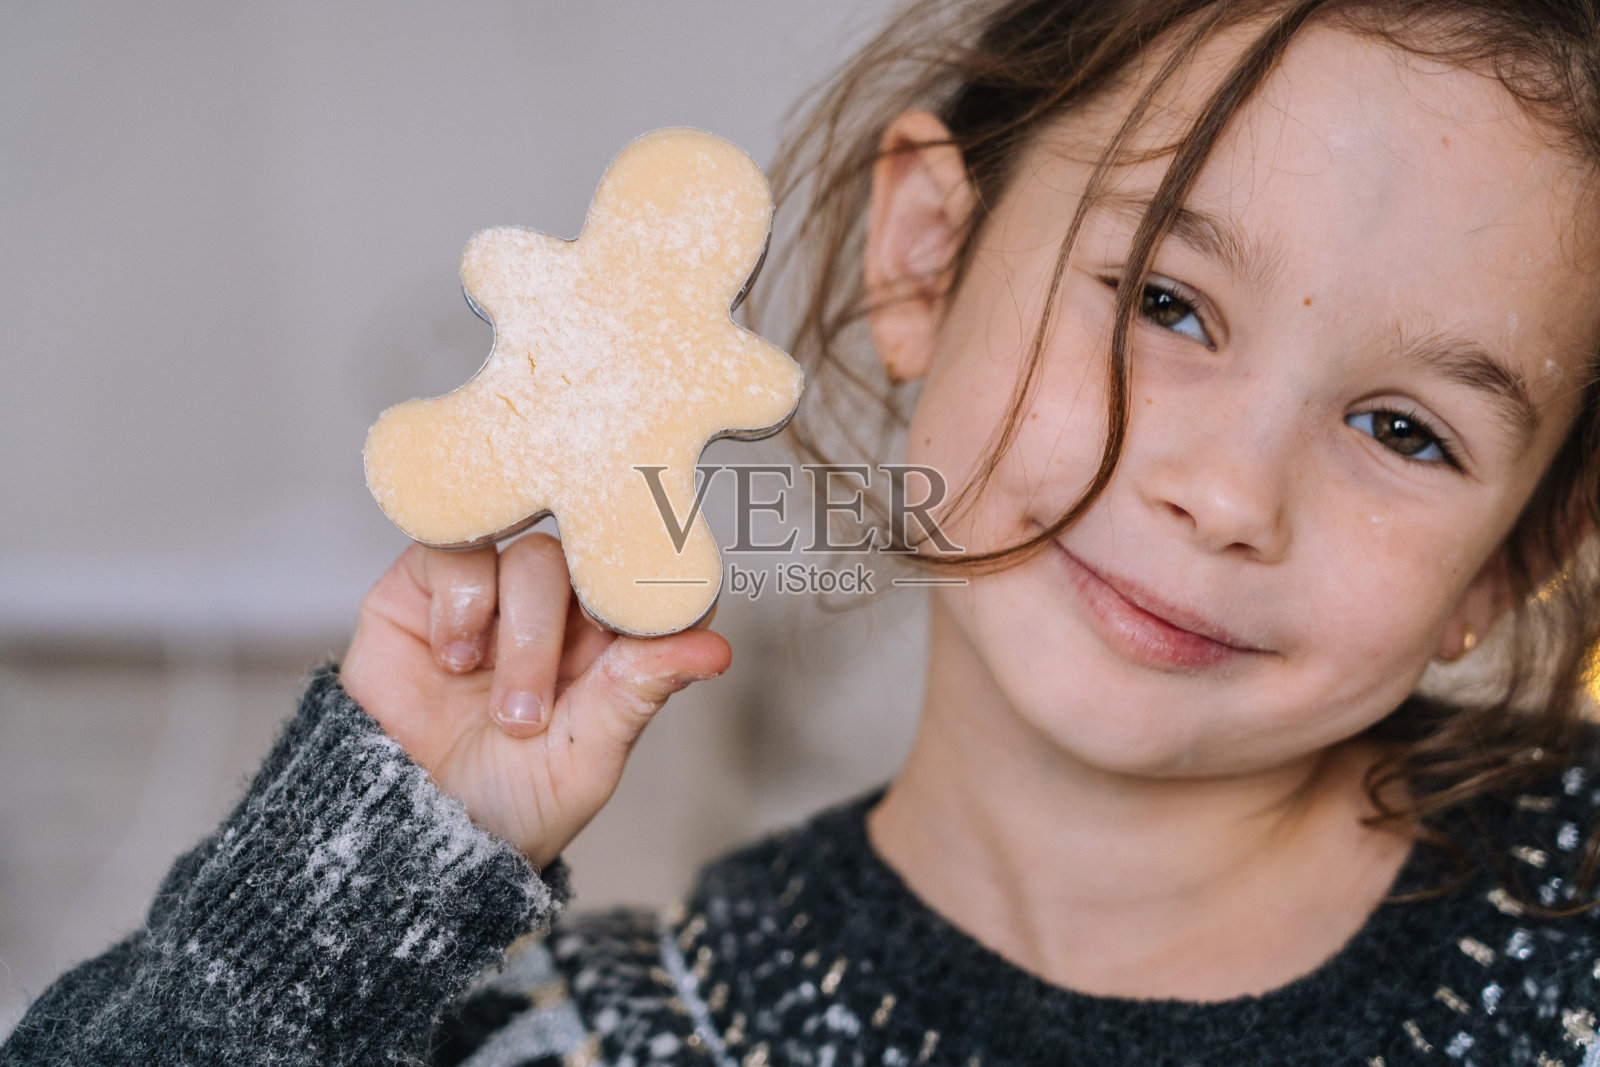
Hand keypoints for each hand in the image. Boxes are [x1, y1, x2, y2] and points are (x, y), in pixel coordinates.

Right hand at [340, 535, 729, 867]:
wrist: (403, 828)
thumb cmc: (504, 805)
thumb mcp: (583, 760)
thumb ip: (638, 692)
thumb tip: (717, 649)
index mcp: (610, 649)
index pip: (653, 587)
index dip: (659, 592)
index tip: (651, 625)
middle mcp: (559, 613)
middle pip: (593, 564)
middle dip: (569, 638)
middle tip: (537, 714)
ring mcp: (496, 595)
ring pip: (533, 557)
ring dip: (521, 636)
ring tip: (502, 713)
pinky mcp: (428, 586)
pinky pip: (459, 550)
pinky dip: (462, 604)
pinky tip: (451, 661)